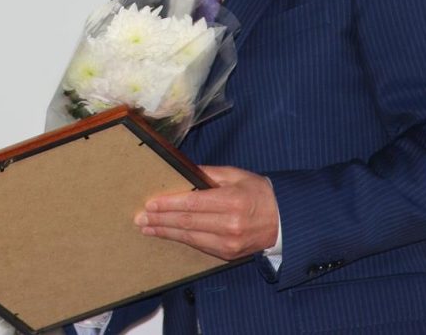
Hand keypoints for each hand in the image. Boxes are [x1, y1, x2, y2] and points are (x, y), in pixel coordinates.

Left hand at [134, 165, 278, 260]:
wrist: (285, 220)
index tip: (150, 203)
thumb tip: (181, 171)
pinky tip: (167, 234)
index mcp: (232, 201)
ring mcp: (230, 243)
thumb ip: (208, 174)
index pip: (193, 204)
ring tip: (146, 228)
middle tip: (140, 218)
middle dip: (160, 220)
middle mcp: (230, 225)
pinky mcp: (229, 255)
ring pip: (190, 238)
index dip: (169, 204)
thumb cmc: (259, 193)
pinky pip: (199, 247)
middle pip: (187, 223)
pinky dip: (181, 240)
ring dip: (165, 232)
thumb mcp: (236, 175)